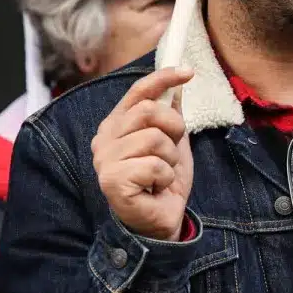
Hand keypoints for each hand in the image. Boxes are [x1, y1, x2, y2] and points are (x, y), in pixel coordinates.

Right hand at [92, 66, 194, 240]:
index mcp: (115, 126)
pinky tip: (156, 188)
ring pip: (153, 139)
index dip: (162, 78)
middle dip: (173, 127)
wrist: (161, 220)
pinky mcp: (112, 181)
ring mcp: (104, 161)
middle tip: (173, 149)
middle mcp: (104, 140)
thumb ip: (169, 113)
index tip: (188, 71)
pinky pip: (153, 165)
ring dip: (169, 159)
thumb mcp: (172, 141)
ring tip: (162, 174)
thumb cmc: (162, 181)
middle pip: (147, 111)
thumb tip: (176, 83)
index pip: (137, 92)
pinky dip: (165, 177)